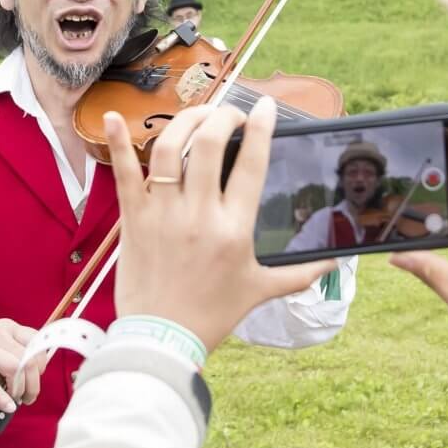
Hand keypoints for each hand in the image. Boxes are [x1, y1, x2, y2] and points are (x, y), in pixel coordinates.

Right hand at [0, 319, 50, 412]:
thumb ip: (16, 358)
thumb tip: (35, 381)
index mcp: (8, 328)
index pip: (37, 341)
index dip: (41, 363)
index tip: (37, 377)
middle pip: (28, 359)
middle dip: (32, 384)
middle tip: (27, 398)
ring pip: (13, 367)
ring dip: (19, 390)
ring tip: (15, 401)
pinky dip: (1, 396)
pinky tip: (6, 406)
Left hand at [107, 99, 336, 352]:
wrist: (162, 339)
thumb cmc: (211, 315)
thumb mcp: (259, 291)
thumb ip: (298, 274)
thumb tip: (332, 264)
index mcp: (235, 228)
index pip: (253, 165)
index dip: (261, 129)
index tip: (266, 108)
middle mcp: (200, 214)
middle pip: (211, 145)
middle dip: (223, 117)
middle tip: (230, 115)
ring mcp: (163, 214)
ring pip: (171, 149)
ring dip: (185, 122)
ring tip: (198, 117)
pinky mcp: (134, 219)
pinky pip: (125, 174)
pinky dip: (119, 143)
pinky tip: (114, 118)